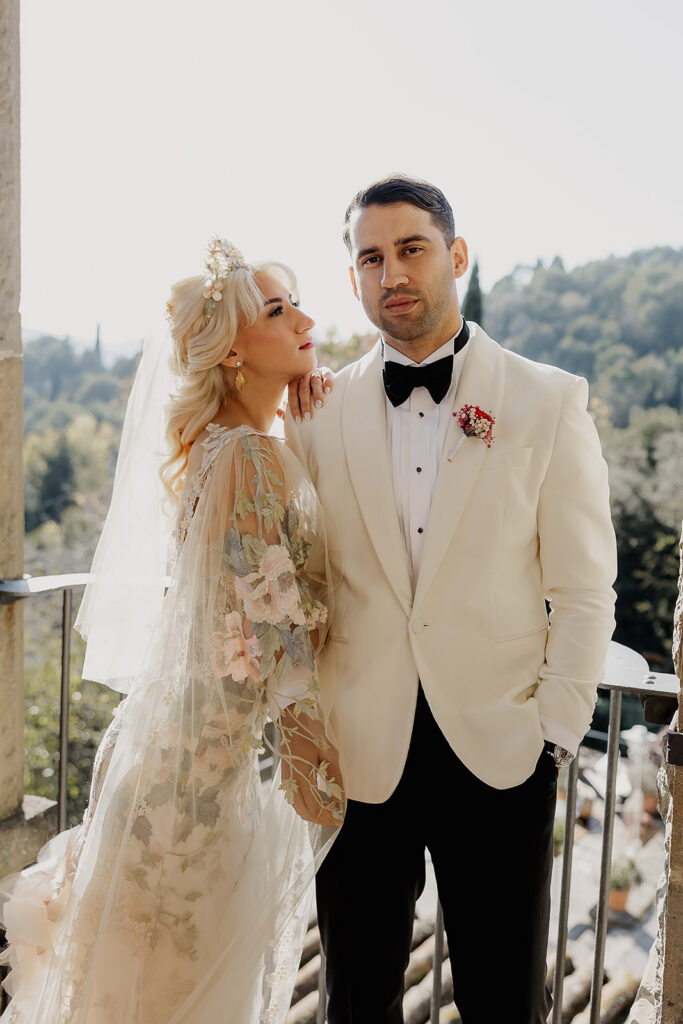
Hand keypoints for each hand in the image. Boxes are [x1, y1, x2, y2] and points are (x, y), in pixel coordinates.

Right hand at [279, 708, 344, 826]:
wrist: (291, 720)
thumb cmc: (311, 733)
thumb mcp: (329, 753)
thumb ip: (335, 777)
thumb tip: (341, 799)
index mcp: (302, 776)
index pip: (315, 808)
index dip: (329, 816)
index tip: (341, 817)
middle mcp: (292, 782)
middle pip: (305, 813)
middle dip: (321, 819)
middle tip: (336, 817)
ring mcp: (287, 780)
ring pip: (298, 808)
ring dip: (313, 813)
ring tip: (330, 809)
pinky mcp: (286, 777)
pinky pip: (295, 799)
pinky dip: (307, 805)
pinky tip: (319, 799)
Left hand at [288, 367, 334, 422]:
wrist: (325, 388)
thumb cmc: (309, 399)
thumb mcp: (299, 402)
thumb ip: (289, 408)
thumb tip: (278, 413)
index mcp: (295, 382)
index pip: (292, 393)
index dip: (294, 407)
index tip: (298, 420)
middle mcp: (304, 376)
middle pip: (303, 389)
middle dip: (305, 403)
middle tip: (308, 416)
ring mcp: (316, 373)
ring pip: (315, 382)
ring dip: (316, 394)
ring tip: (319, 405)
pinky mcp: (327, 372)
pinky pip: (327, 375)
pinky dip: (327, 383)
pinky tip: (327, 391)